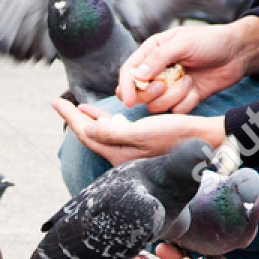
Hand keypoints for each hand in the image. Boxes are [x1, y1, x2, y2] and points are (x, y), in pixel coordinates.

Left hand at [53, 98, 223, 165]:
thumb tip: (88, 131)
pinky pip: (116, 133)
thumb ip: (113, 134)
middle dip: (74, 119)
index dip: (70, 117)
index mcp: (118, 154)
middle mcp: (121, 156)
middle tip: (58, 103)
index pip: (86, 134)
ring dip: (89, 120)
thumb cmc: (175, 136)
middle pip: (91, 135)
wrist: (203, 142)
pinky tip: (104, 116)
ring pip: (102, 134)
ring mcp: (131, 152)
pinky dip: (106, 122)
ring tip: (76, 108)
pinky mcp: (141, 145)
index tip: (55, 101)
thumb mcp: (142, 133)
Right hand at [117, 17, 258, 113]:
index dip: (126, 87)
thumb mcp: (183, 43)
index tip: (128, 100)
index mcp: (152, 53)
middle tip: (164, 85)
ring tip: (189, 81)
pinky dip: (187, 101)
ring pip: (157, 105)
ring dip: (174, 96)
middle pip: (139, 93)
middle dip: (151, 93)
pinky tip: (197, 88)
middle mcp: (157, 72)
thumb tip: (138, 75)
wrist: (237, 53)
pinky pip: (176, 110)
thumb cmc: (210, 41)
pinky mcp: (183, 100)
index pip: (129, 72)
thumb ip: (159, 58)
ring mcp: (170, 87)